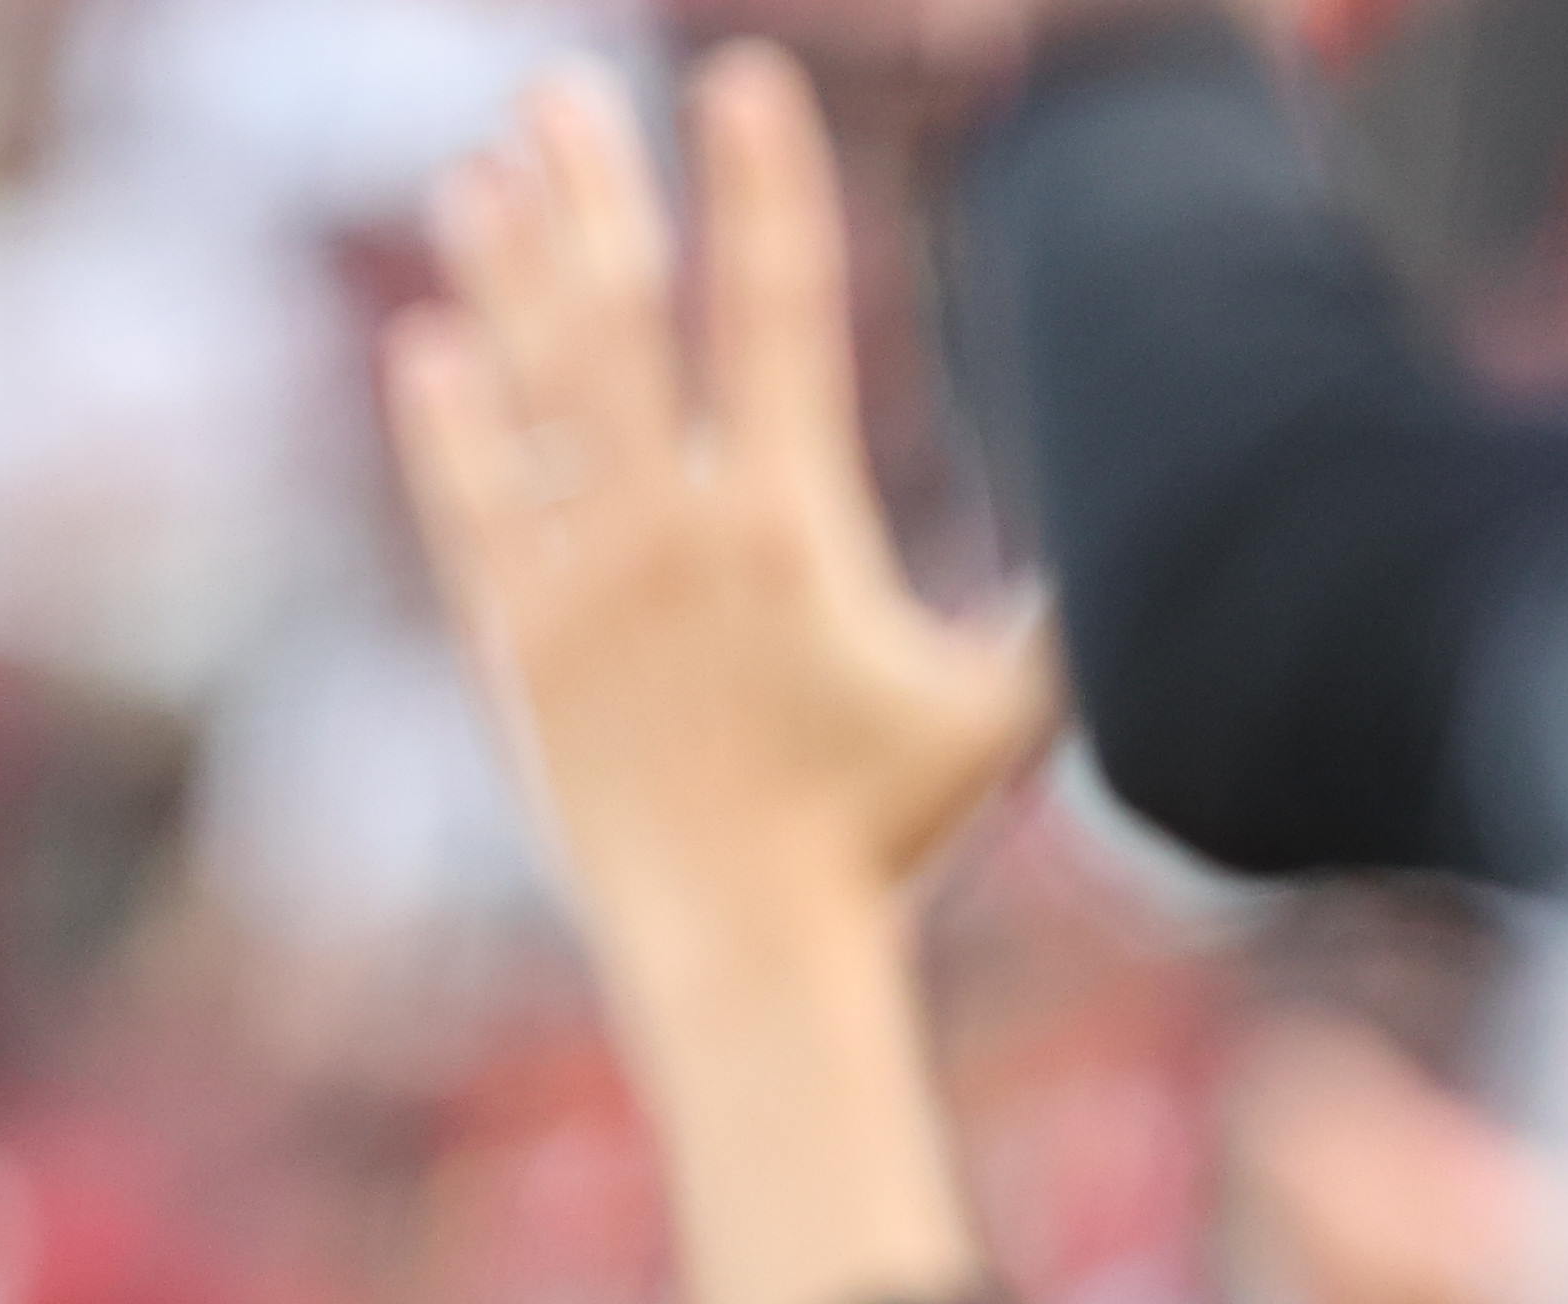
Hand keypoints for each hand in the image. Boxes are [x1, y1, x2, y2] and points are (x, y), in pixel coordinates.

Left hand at [390, 49, 1059, 949]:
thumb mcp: (998, 717)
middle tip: (556, 91)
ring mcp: (581, 590)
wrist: (742, 952)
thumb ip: (1057, 617)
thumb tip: (1141, 552)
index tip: (739, 79)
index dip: (759, 183)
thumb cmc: (882, 840)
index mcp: (790, 525)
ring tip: (476, 178)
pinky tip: (427, 347)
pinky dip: (449, 429)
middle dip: (592, 191)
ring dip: (503, 275)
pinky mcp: (518, 652)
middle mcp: (672, 535)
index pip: (776, 308)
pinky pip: (470, 510)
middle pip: (620, 318)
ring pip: (533, 395)